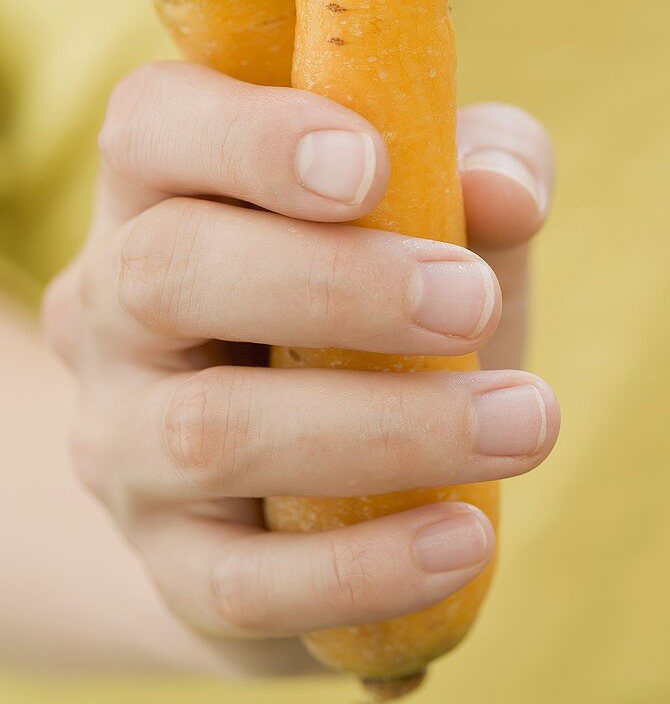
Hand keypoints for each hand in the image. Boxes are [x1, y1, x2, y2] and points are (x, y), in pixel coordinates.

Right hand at [43, 62, 558, 648]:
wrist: (277, 482)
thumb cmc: (366, 311)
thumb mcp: (426, 215)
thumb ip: (477, 168)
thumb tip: (507, 190)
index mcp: (162, 190)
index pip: (154, 123)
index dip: (251, 135)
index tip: (373, 166)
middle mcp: (112, 308)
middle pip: (169, 270)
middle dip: (336, 285)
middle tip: (472, 301)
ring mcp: (122, 443)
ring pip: (208, 432)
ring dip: (384, 428)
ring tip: (523, 421)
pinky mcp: (167, 562)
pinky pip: (238, 580)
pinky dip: (363, 563)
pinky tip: (465, 536)